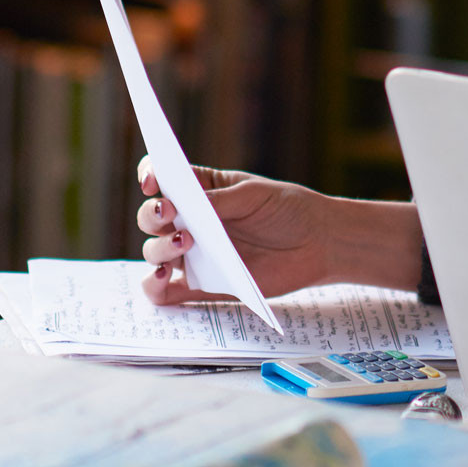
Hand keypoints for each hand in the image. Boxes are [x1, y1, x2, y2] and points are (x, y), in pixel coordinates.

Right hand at [136, 158, 423, 305]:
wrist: (317, 243)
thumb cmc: (286, 209)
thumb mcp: (254, 195)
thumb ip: (219, 201)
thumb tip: (185, 205)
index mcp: (200, 189)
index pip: (162, 178)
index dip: (150, 175)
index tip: (153, 179)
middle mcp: (189, 221)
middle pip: (152, 217)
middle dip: (153, 214)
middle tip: (170, 212)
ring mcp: (193, 254)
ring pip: (154, 252)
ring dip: (158, 247)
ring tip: (186, 242)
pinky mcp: (200, 285)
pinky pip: (163, 291)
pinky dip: (153, 286)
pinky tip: (161, 277)